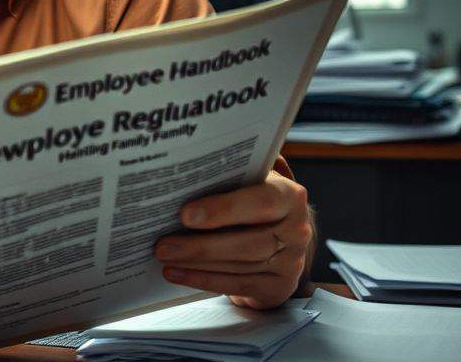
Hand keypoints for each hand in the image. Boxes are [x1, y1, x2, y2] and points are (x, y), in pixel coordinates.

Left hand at [155, 169, 313, 308]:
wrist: (281, 239)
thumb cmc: (253, 203)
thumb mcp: (250, 183)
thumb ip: (229, 176)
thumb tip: (181, 173)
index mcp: (289, 196)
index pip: (261, 202)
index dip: (224, 209)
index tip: (186, 214)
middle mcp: (297, 229)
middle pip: (248, 242)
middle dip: (201, 245)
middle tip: (163, 244)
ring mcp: (291, 261)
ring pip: (240, 265)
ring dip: (197, 262)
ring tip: (165, 256)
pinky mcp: (278, 286)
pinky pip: (237, 284)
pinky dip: (203, 279)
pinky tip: (176, 273)